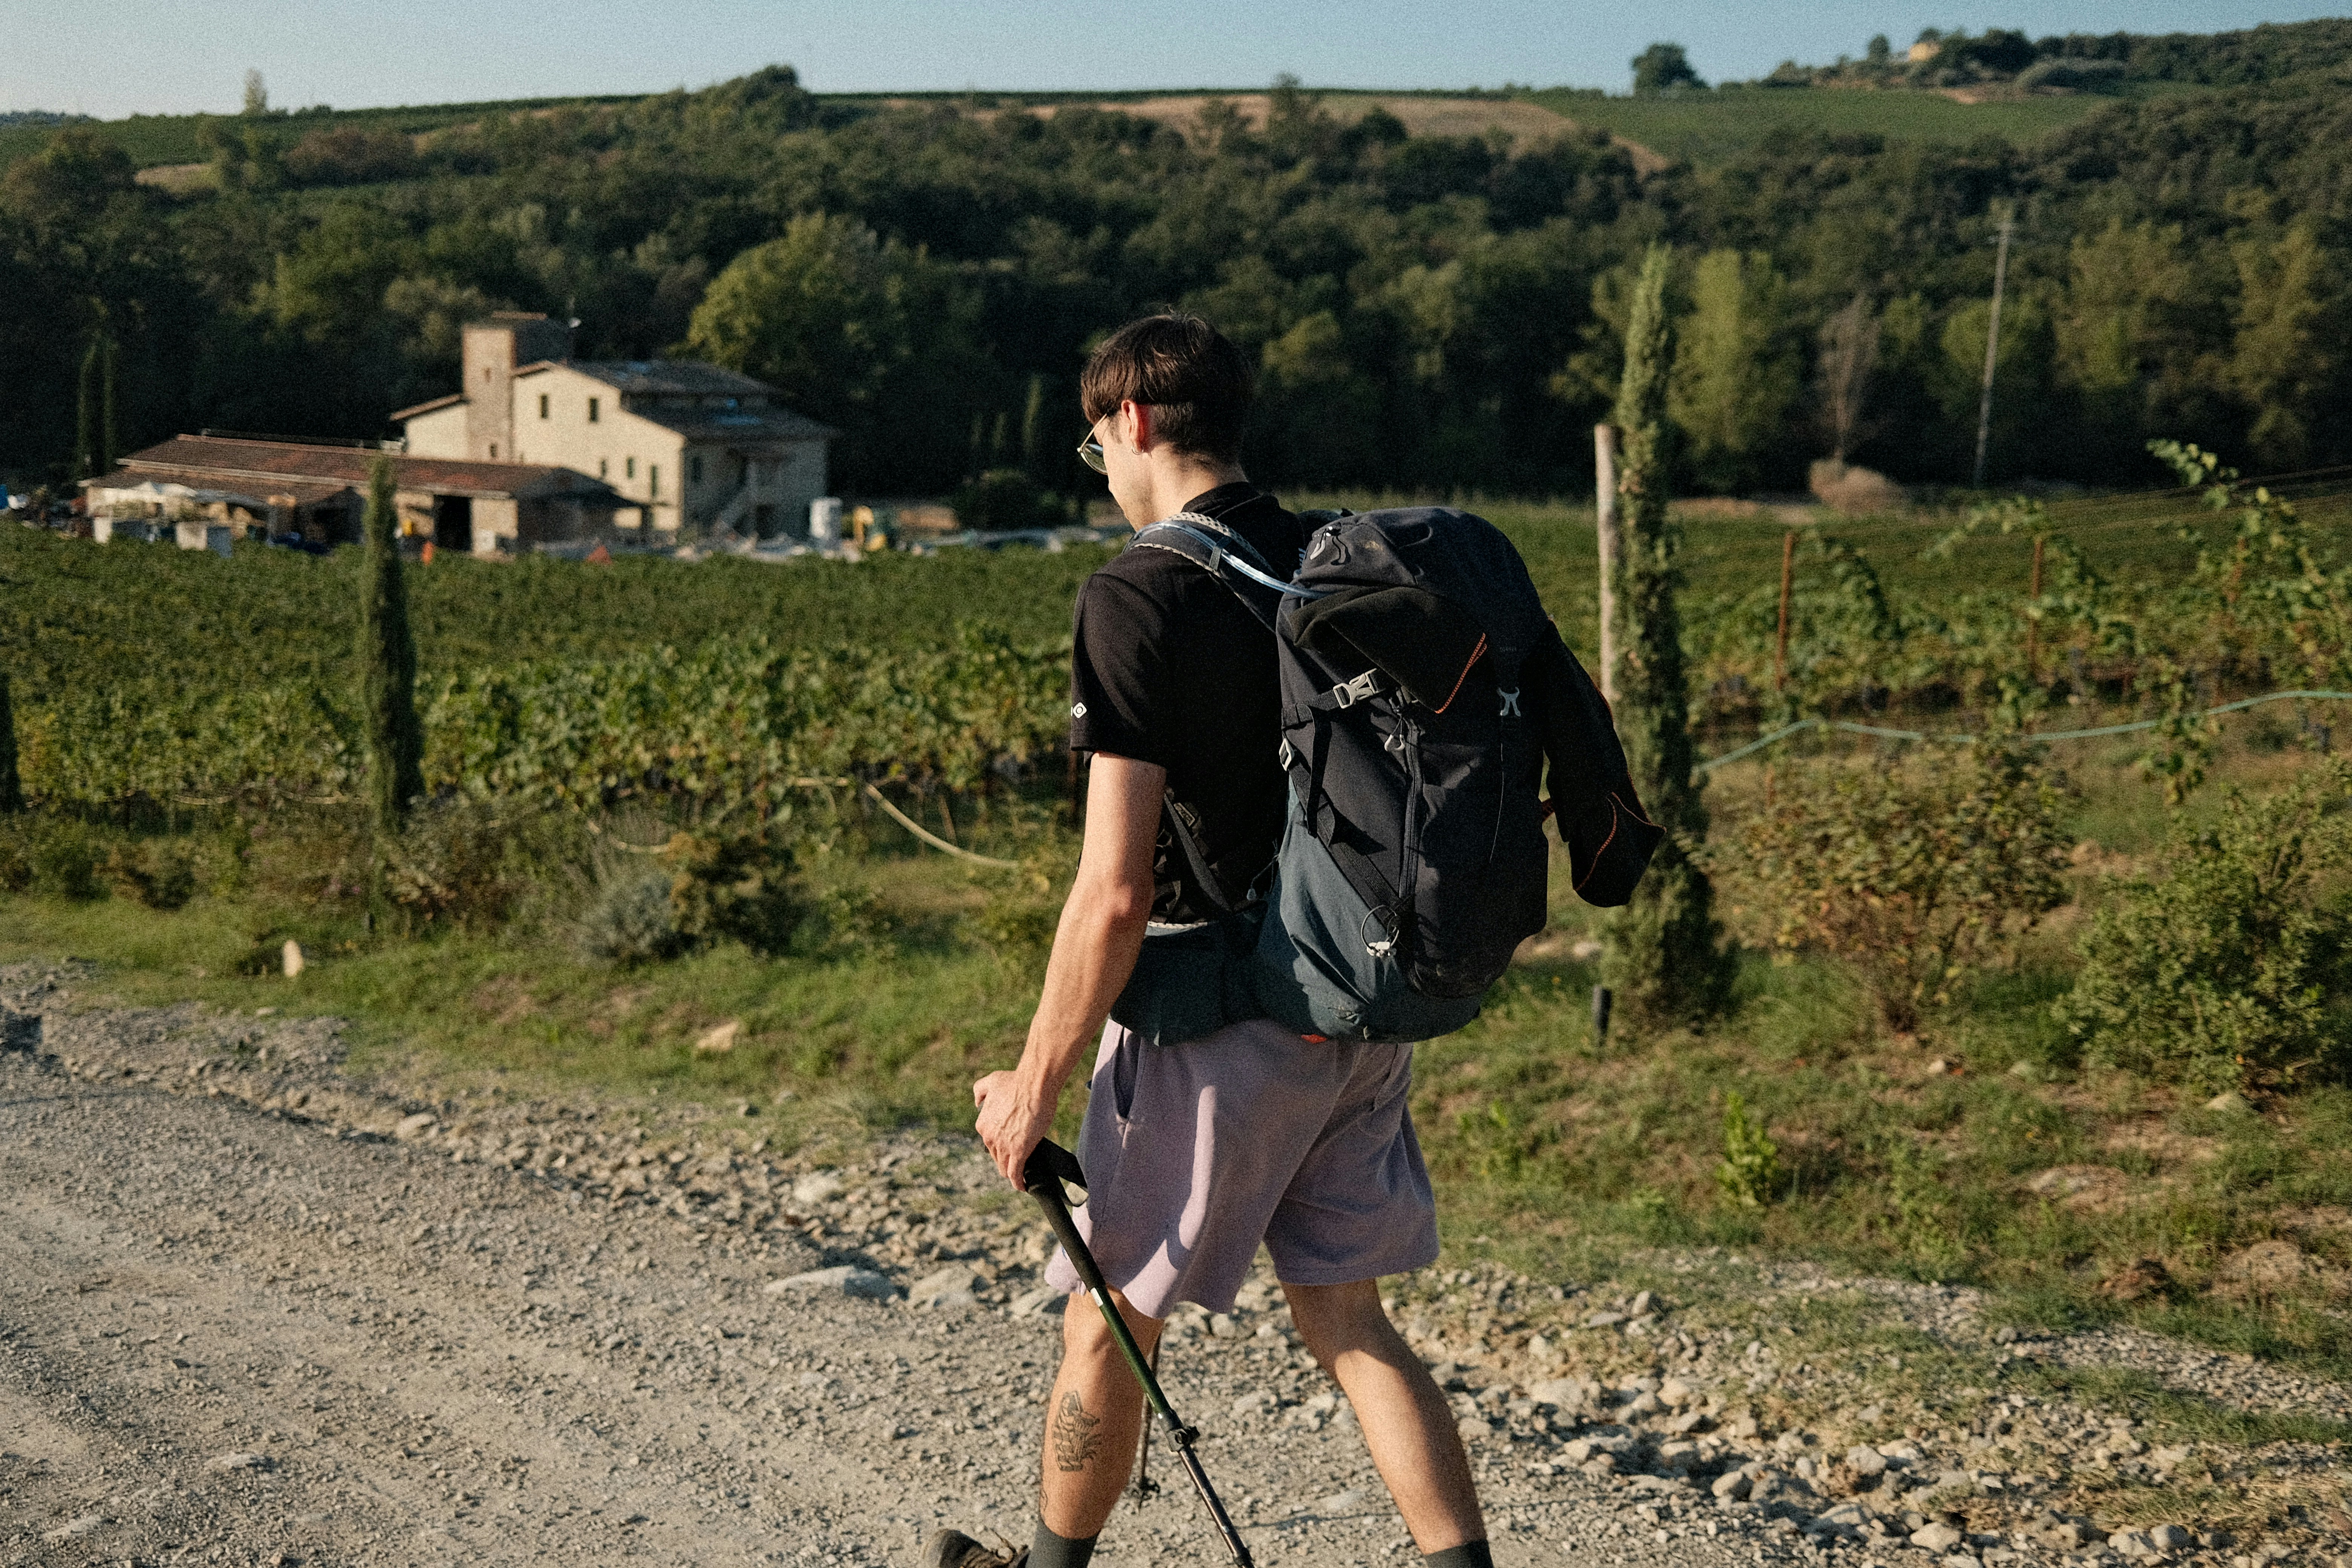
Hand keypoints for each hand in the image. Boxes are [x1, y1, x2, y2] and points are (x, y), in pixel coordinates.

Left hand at [973, 1068, 1057, 1189]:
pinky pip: (1016, 1173)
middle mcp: (989, 1137)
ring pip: (1005, 1168)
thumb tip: (977, 1103)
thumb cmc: (1015, 1081)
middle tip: (1018, 1162)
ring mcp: (1003, 1145)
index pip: (989, 1144)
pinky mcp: (1019, 1151)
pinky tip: (1023, 1186)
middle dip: (1006, 1160)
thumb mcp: (991, 1082)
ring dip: (1012, 1173)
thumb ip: (979, 1091)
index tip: (1009, 1149)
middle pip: (996, 1157)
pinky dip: (1019, 1182)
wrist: (1033, 1084)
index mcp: (982, 1125)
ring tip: (1021, 1177)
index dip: (1000, 1148)